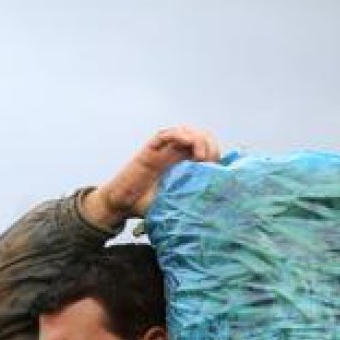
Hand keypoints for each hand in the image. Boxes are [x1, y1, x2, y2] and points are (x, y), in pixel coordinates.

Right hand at [81, 125, 220, 229]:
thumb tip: (212, 208)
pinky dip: (177, 135)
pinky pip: (165, 135)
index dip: (215, 154)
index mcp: (185, 166)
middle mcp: (175, 155)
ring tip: (200, 155)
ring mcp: (163, 151)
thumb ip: (190, 200)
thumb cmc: (147, 205)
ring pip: (185, 131)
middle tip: (209, 161)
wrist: (122, 204)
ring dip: (197, 138)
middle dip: (210, 144)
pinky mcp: (150, 150)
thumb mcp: (175, 203)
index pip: (207, 150)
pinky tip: (185, 142)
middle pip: (200, 136)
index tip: (217, 169)